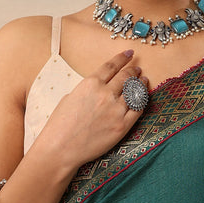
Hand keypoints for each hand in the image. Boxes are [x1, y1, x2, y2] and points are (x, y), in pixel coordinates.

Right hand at [41, 49, 148, 169]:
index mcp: (90, 84)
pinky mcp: (122, 126)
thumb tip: (98, 88)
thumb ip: (87, 90)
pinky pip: (138, 109)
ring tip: (143, 80)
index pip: (111, 66)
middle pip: (126, 77)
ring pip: (135, 91)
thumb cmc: (60, 125)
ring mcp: (116, 110)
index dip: (122, 58)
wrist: (61, 148)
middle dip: (133, 70)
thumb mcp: (69, 98)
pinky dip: (142, 101)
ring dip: (140, 84)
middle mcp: (105, 94)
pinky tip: (143, 98)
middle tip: (137, 69)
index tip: (129, 54)